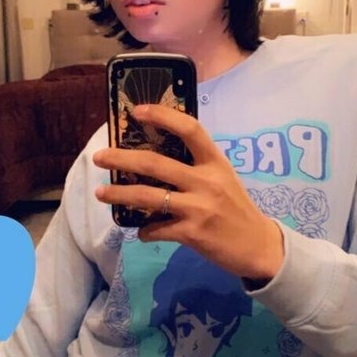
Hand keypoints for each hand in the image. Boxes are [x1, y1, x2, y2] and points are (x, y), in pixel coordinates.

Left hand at [93, 104, 283, 280]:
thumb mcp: (222, 178)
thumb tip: (154, 159)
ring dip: (119, 195)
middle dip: (121, 158)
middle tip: (99, 157)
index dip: (162, 116)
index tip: (136, 111)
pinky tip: (142, 231)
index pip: (189, 129)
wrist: (258, 246)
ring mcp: (199, 207)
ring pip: (148, 196)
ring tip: (100, 193)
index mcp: (215, 161)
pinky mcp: (192, 233)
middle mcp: (206, 181)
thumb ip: (196, 166)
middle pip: (155, 163)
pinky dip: (145, 230)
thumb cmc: (236, 208)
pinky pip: (157, 229)